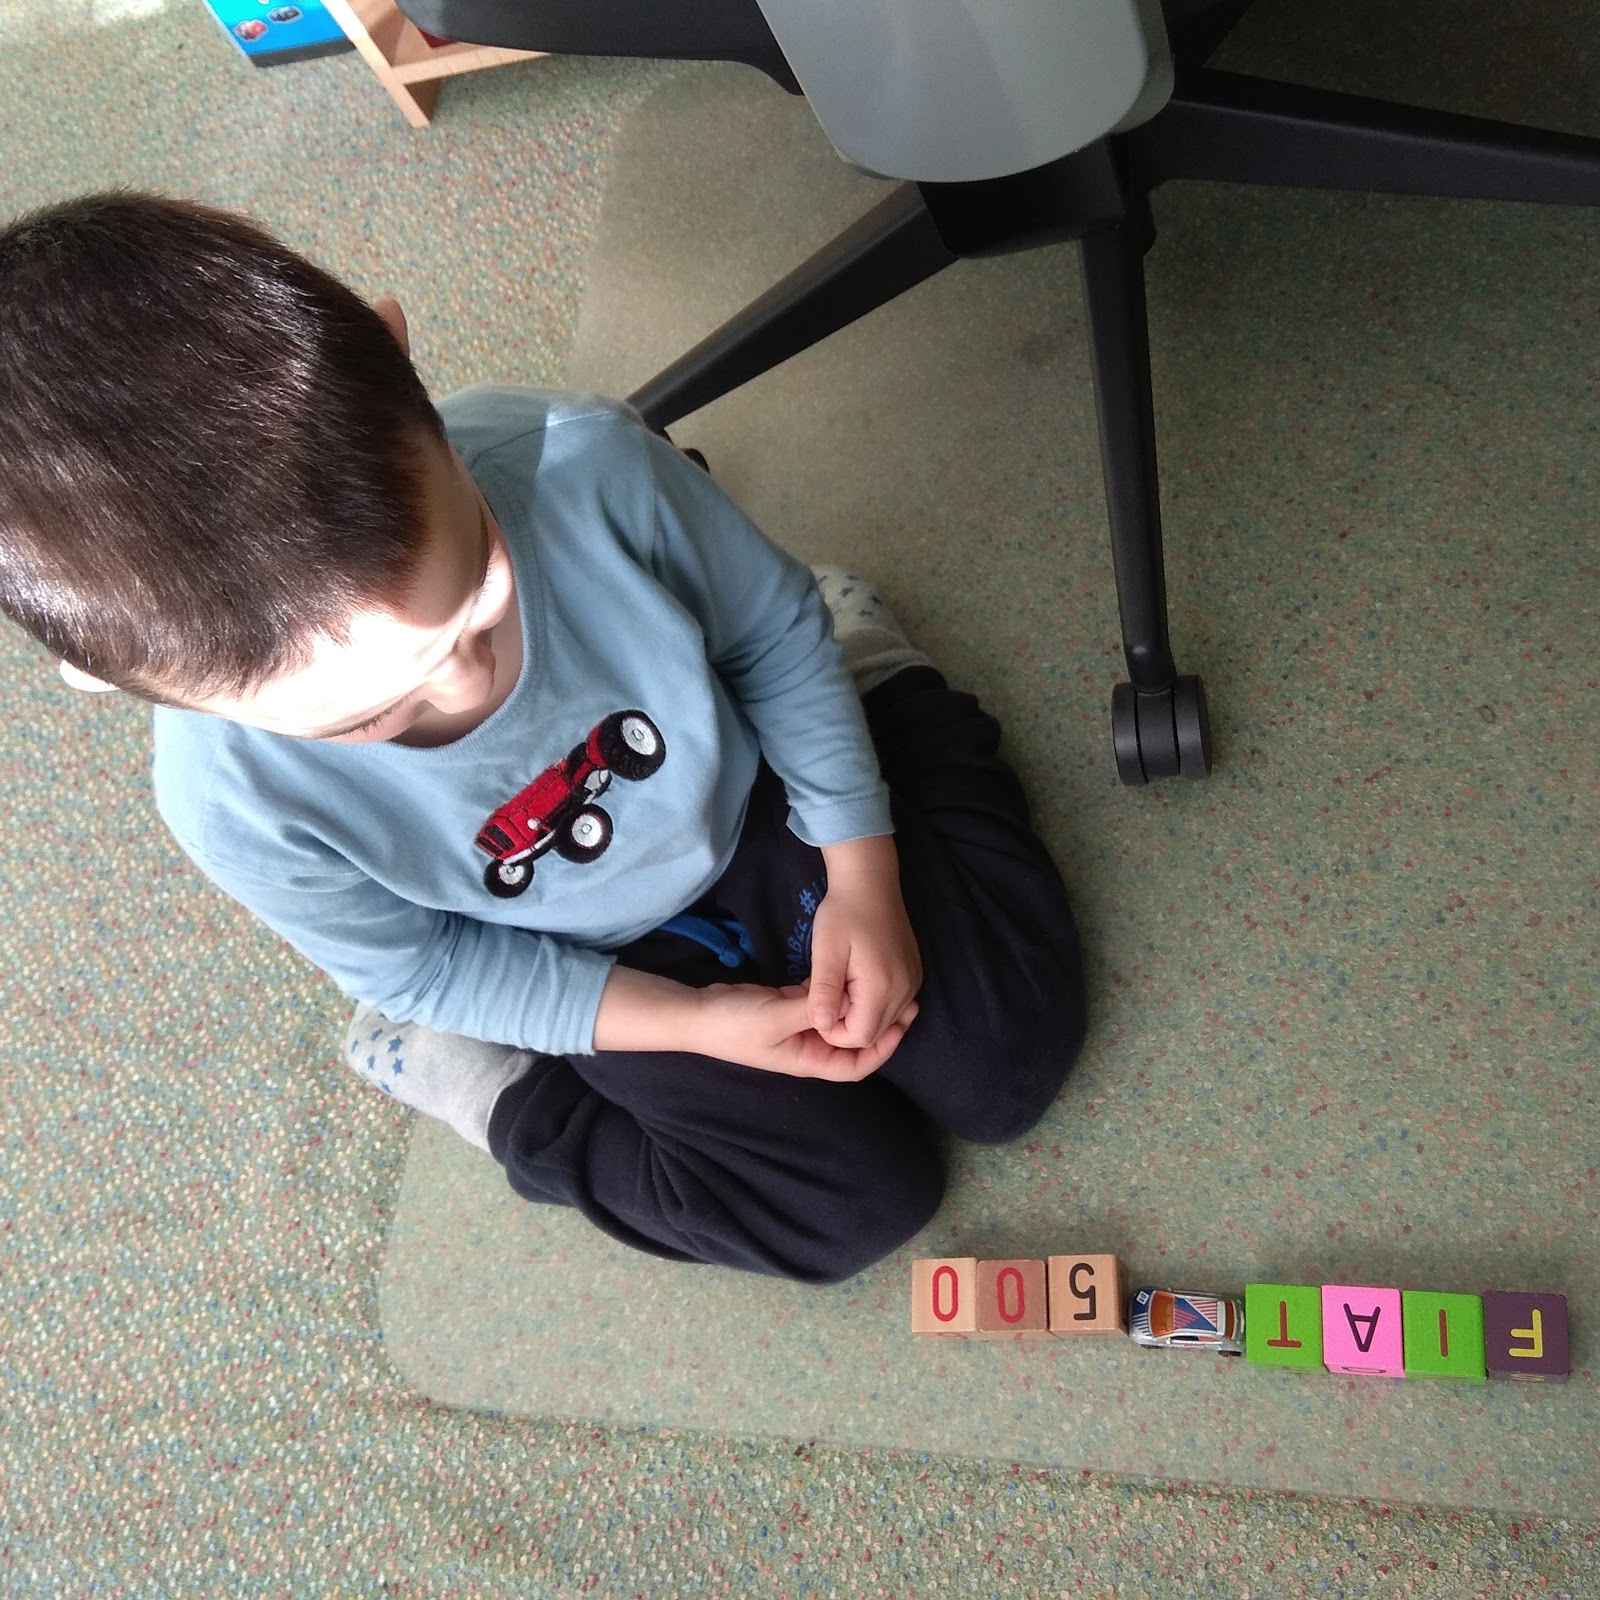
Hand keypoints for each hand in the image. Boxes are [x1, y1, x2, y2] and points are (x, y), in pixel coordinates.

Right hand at [694, 982, 908, 1080]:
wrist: (698, 1013)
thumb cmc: (735, 1025)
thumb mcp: (777, 1017)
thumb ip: (812, 1009)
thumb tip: (847, 1005)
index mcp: (807, 1060)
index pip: (854, 1066)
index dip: (881, 1049)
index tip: (900, 1026)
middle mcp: (807, 1047)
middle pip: (850, 1042)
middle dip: (876, 1026)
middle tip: (904, 1003)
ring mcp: (797, 1027)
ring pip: (836, 1020)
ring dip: (856, 1006)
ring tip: (881, 985)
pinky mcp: (787, 1008)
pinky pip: (819, 1002)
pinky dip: (833, 991)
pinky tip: (847, 973)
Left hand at [806, 835, 922, 1053]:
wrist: (871, 882)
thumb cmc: (843, 913)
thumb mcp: (825, 951)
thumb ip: (823, 992)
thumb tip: (821, 1026)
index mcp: (883, 987)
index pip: (860, 1037)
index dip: (834, 1032)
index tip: (818, 1006)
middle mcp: (906, 991)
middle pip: (875, 1033)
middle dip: (846, 1025)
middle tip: (825, 995)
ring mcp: (913, 984)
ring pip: (885, 1022)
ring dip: (859, 1014)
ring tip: (839, 986)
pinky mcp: (913, 976)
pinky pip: (894, 1006)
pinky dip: (872, 1004)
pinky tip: (855, 981)